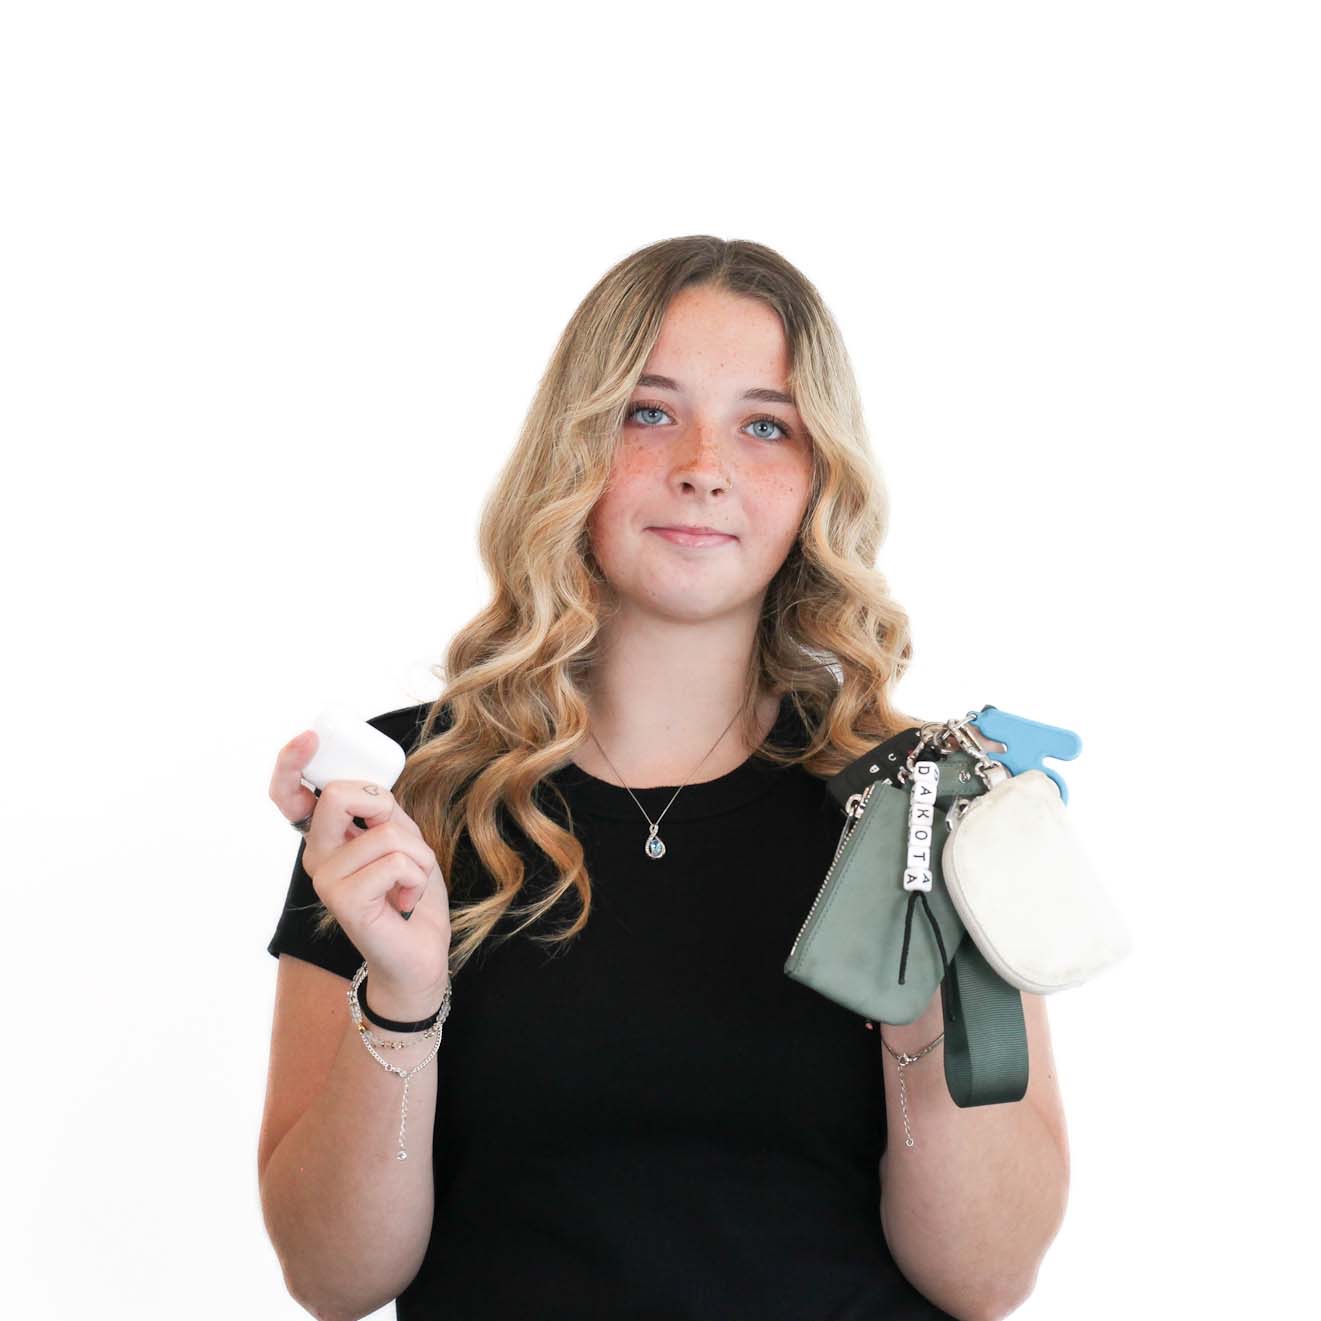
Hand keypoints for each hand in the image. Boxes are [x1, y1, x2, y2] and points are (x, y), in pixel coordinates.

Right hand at [269, 730, 451, 1009]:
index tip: (309, 738)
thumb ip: (382, 809)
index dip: (291, 762)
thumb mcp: (402, 837)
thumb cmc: (410, 892)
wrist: (419, 954)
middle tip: (399, 842)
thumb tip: (368, 784)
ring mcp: (326, 879)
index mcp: (326, 836)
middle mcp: (316, 855)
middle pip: (340, 795)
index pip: (289, 793)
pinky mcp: (344, 901)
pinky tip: (406, 900)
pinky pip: (397, 862)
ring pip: (385, 831)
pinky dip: (418, 876)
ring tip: (409, 881)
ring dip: (418, 853)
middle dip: (387, 807)